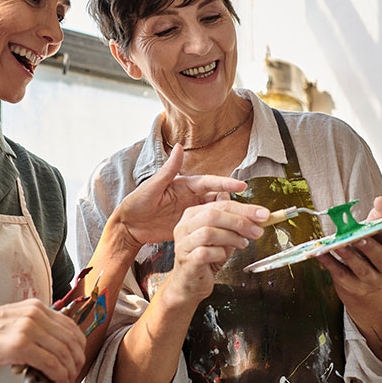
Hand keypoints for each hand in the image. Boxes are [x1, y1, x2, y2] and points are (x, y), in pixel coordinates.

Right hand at [0, 299, 85, 382]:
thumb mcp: (11, 321)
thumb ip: (32, 329)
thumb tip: (50, 349)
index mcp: (35, 307)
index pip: (69, 325)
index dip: (78, 345)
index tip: (76, 359)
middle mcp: (35, 314)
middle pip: (70, 339)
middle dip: (77, 359)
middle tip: (74, 374)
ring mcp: (28, 328)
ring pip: (64, 352)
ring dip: (70, 370)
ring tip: (67, 382)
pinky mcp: (20, 346)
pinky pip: (51, 363)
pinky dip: (60, 375)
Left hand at [114, 145, 248, 248]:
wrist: (129, 226)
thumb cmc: (136, 203)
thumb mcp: (152, 187)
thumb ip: (168, 170)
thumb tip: (178, 146)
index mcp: (185, 184)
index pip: (210, 183)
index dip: (226, 185)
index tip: (242, 187)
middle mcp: (192, 197)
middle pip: (219, 198)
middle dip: (235, 204)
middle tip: (252, 210)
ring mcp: (192, 212)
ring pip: (217, 213)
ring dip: (231, 217)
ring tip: (248, 224)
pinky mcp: (190, 226)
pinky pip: (209, 227)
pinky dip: (221, 230)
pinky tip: (233, 236)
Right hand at [165, 200, 267, 304]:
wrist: (190, 284)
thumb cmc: (206, 259)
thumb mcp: (223, 236)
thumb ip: (234, 222)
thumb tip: (255, 211)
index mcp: (193, 215)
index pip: (221, 204)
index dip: (244, 209)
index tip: (263, 214)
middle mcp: (185, 227)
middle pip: (213, 214)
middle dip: (240, 221)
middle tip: (257, 230)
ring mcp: (184, 244)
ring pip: (208, 232)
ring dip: (231, 237)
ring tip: (243, 244)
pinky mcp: (187, 261)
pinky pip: (205, 253)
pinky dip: (220, 253)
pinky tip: (224, 256)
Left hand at [316, 196, 381, 299]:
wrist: (363, 279)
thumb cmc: (373, 246)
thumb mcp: (379, 231)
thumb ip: (381, 214)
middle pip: (381, 258)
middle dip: (370, 247)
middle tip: (358, 238)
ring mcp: (373, 280)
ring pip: (362, 268)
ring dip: (349, 256)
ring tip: (339, 245)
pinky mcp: (354, 286)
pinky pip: (341, 274)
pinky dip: (330, 263)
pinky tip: (320, 253)